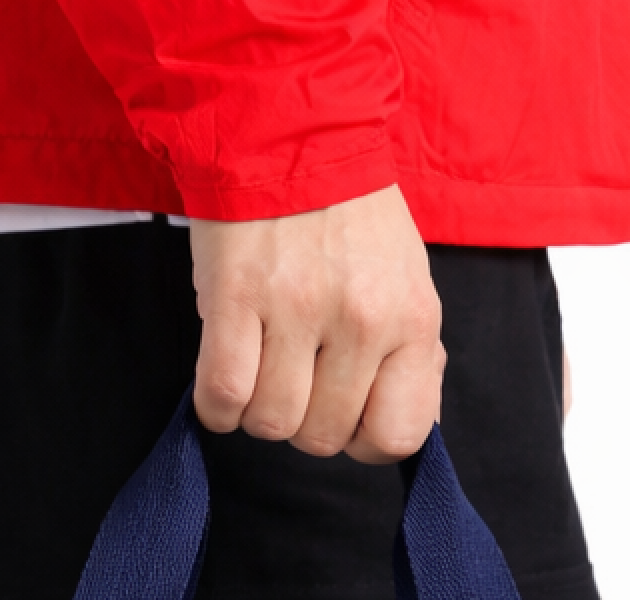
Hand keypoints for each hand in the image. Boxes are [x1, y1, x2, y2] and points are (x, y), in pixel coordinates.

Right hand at [189, 185, 443, 463]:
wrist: (289, 129)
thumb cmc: (348, 215)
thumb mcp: (406, 281)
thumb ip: (409, 354)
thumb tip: (405, 422)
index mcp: (411, 318)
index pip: (398, 437)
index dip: (364, 440)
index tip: (346, 412)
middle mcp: (361, 318)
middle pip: (324, 438)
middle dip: (304, 420)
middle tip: (295, 376)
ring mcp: (296, 307)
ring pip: (272, 423)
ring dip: (258, 410)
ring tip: (261, 366)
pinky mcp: (235, 297)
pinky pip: (223, 396)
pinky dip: (217, 405)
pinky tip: (226, 377)